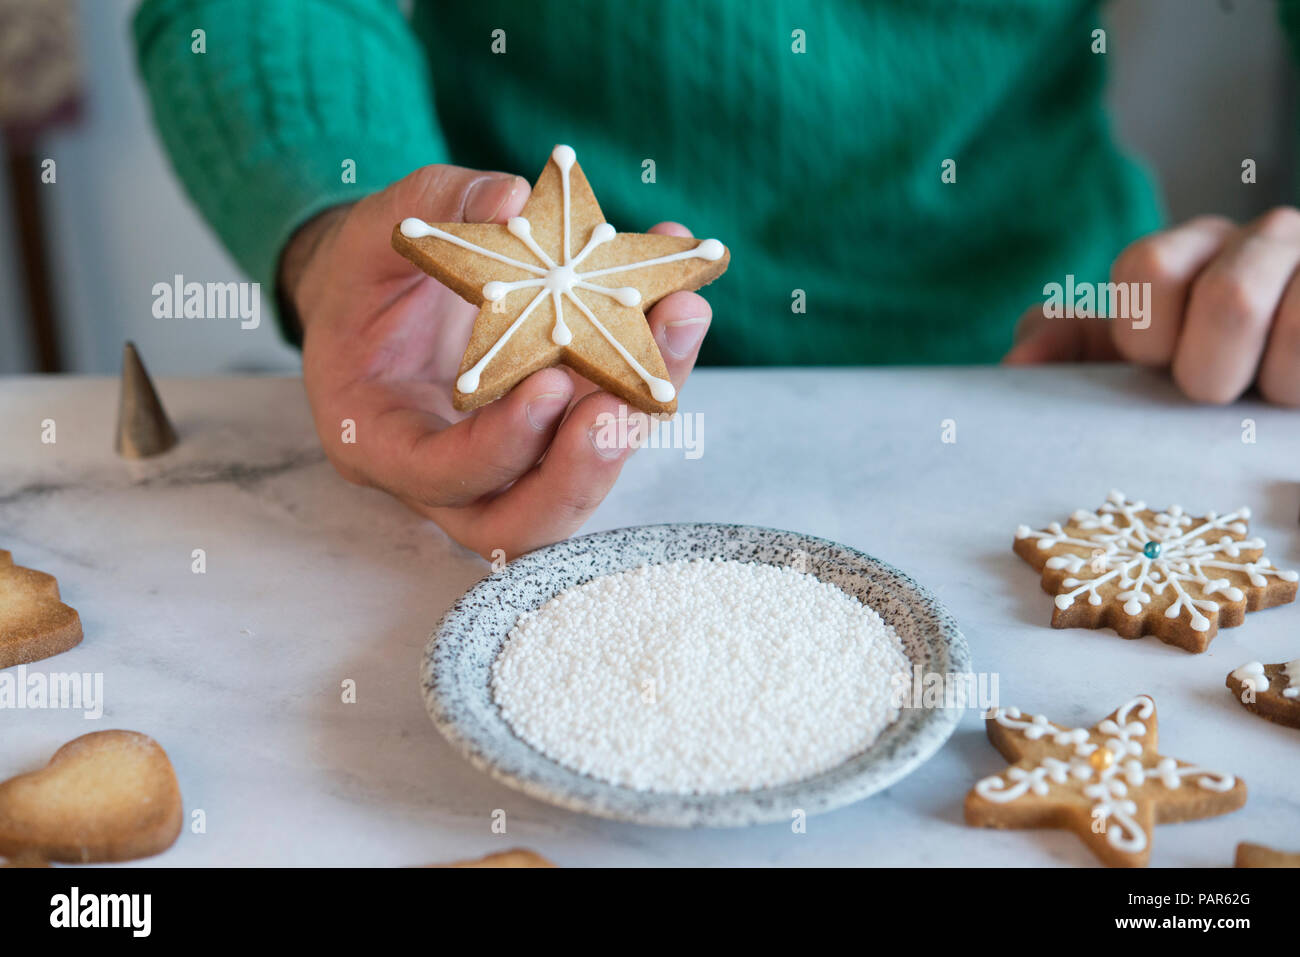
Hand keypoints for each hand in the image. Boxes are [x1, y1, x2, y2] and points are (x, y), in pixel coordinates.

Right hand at [281, 164, 712, 558]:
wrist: (379, 296)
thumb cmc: (363, 275)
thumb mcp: (373, 233)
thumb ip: (434, 210)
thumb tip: (508, 196)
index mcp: (379, 439)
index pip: (441, 475)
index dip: (502, 443)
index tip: (551, 385)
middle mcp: (445, 476)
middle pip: (523, 520)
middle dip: (585, 468)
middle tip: (631, 397)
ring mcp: (509, 467)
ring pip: (580, 481)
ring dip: (637, 413)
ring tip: (679, 320)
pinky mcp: (556, 439)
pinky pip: (605, 427)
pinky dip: (649, 371)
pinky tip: (678, 303)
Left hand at [1004, 208, 1299, 405]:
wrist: (1264, 399)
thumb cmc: (1186, 380)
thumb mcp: (1122, 363)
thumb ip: (1063, 349)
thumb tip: (1017, 368)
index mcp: (1185, 251)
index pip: (1150, 266)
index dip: (1149, 336)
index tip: (1155, 366)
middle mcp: (1260, 238)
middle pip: (1233, 299)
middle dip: (1213, 375)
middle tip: (1214, 393)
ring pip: (1296, 324)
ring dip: (1273, 386)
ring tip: (1267, 394)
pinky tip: (1296, 394)